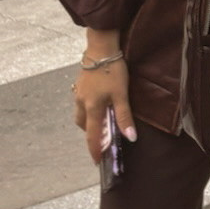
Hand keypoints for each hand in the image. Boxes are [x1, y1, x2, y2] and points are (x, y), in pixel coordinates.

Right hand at [71, 43, 135, 164]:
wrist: (101, 47)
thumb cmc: (112, 70)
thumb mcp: (121, 94)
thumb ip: (124, 117)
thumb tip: (130, 138)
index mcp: (91, 108)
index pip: (91, 136)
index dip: (94, 150)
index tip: (97, 162)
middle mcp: (81, 102)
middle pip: (83, 125)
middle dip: (91, 134)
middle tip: (103, 138)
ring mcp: (79, 92)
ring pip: (81, 113)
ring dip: (89, 120)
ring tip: (103, 120)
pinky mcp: (80, 83)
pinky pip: (82, 102)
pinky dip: (89, 108)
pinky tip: (99, 102)